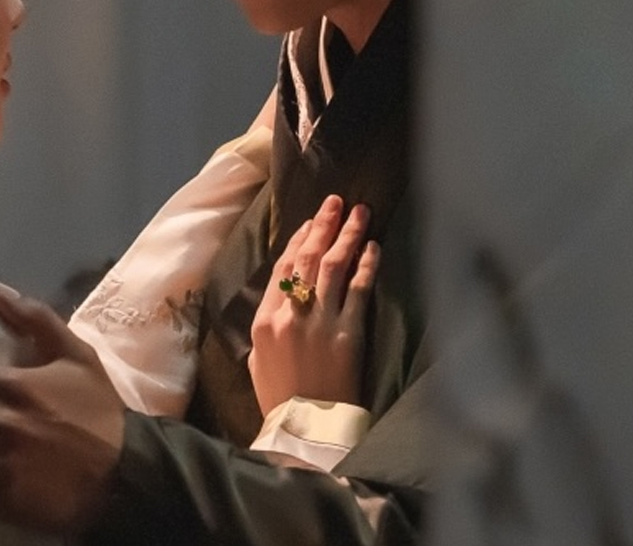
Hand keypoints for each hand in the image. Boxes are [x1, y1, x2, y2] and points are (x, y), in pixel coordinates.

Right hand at [247, 194, 380, 415]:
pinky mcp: (348, 334)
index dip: (297, 240)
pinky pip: (358, 291)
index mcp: (265, 321)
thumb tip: (279, 298)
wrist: (305, 430)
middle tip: (336, 202)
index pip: (282, 268)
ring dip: (346, 236)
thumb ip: (267, 325)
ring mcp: (320, 323)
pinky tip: (373, 248)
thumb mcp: (258, 361)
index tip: (310, 222)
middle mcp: (290, 315)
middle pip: (307, 260)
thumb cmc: (281, 399)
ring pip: (333, 267)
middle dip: (322, 226)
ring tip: (359, 213)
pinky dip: (366, 266)